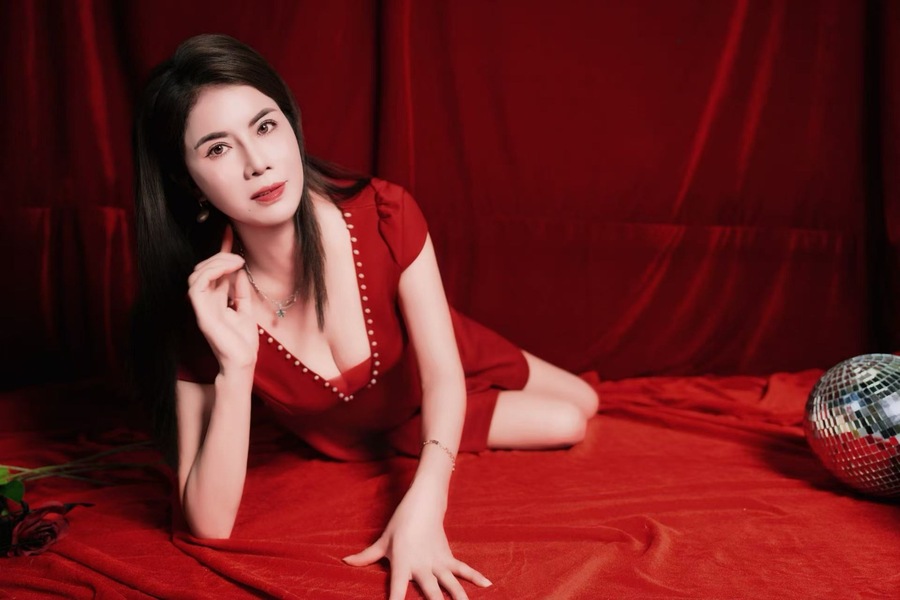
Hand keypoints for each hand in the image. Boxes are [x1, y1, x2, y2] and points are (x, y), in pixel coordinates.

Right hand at [187, 225, 258, 371]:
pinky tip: (229, 269)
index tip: (229, 231)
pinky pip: (196, 285)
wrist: (242, 362)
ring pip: (197, 273)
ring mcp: (201, 306)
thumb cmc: (242, 341)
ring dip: (217, 262)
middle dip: (219, 255)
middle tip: (238, 256)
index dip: (220, 249)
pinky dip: (211, 272)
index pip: (214, 269)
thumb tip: (239, 270)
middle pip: (203, 268)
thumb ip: (240, 290)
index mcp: (215, 299)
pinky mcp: (200, 312)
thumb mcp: (245, 308)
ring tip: (236, 261)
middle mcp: (205, 300)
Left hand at [343, 487, 491, 599]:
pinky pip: (463, 569)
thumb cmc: (400, 524)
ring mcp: (437, 563)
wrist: (422, 504)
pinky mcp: (448, 557)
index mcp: (402, 565)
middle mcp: (421, 567)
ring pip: (450, 585)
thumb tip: (345, 561)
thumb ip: (366, 556)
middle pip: (430, 592)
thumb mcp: (382, 541)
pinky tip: (488, 584)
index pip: (397, 591)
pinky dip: (475, 576)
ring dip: (458, 597)